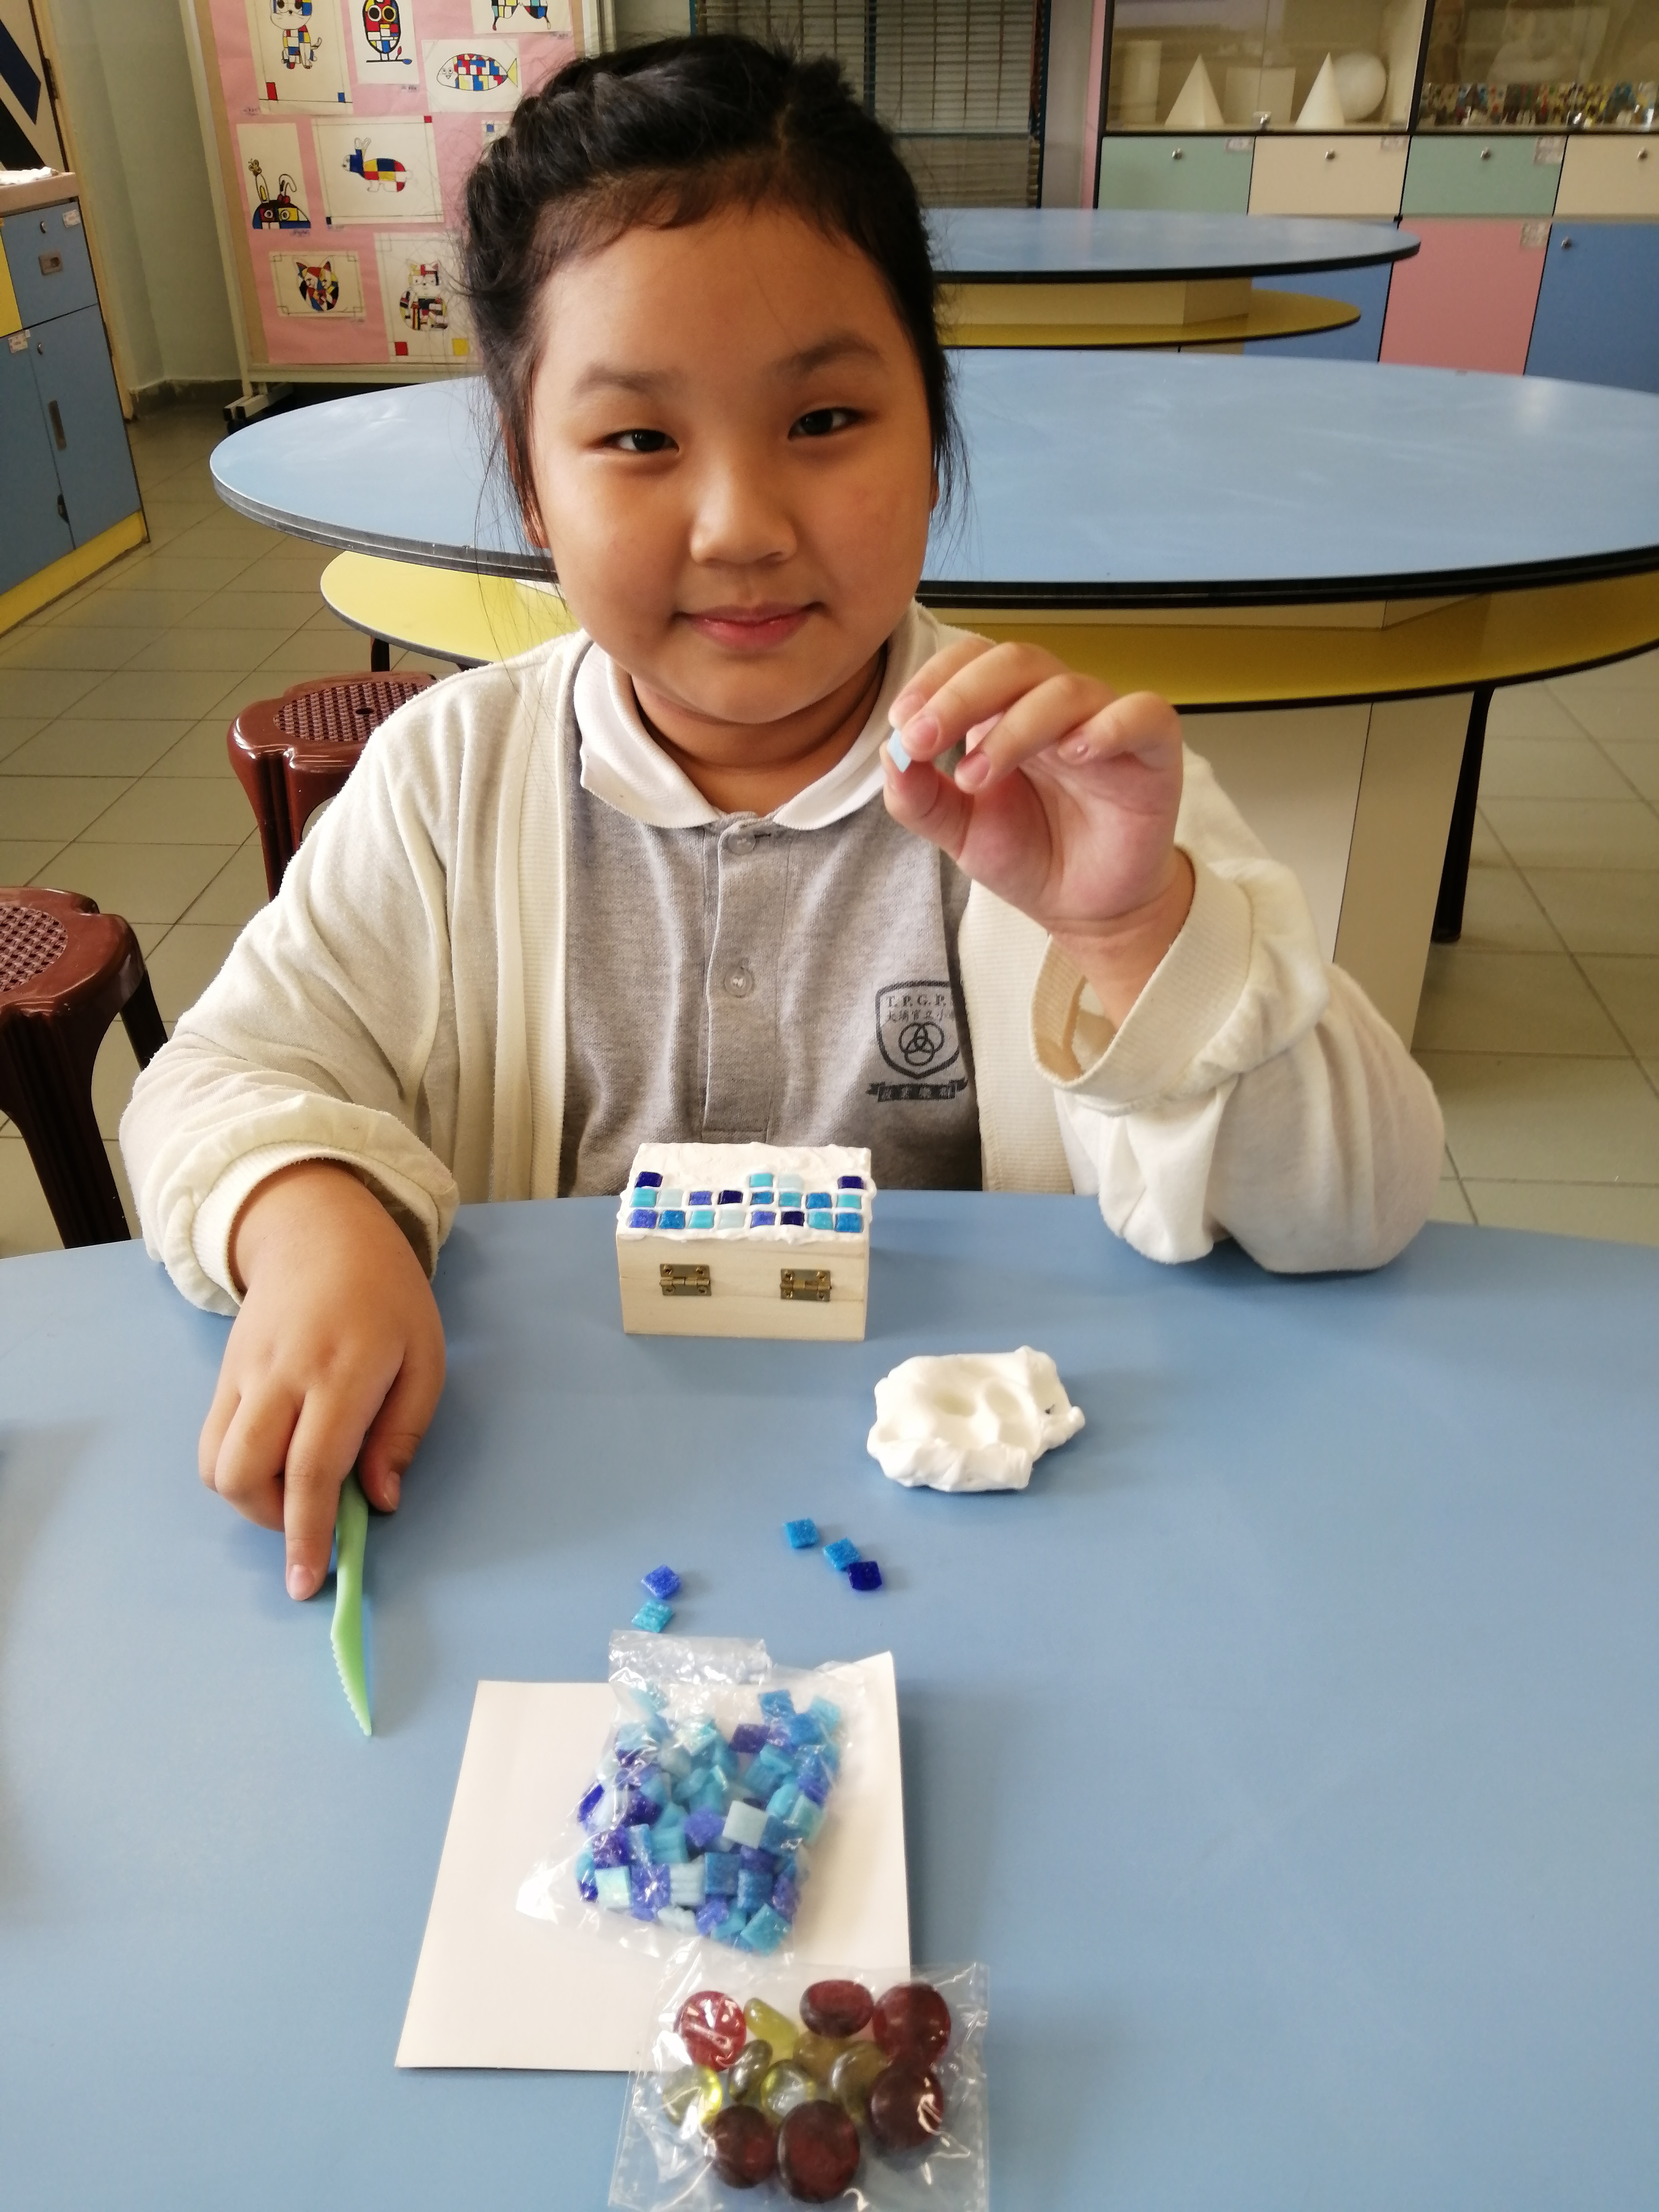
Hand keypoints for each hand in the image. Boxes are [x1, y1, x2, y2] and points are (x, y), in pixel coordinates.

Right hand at [199, 1161, 446, 1599]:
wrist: (319, 1233)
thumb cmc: (386, 1297)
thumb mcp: (425, 1357)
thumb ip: (404, 1432)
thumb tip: (381, 1501)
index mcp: (343, 1370)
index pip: (312, 1468)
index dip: (309, 1532)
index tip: (307, 1581)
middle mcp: (282, 1374)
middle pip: (245, 1474)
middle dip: (274, 1521)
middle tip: (316, 1518)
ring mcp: (243, 1374)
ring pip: (217, 1464)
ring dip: (251, 1499)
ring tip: (296, 1489)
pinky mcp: (222, 1375)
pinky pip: (210, 1441)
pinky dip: (236, 1469)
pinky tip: (274, 1460)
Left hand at [883, 637, 1193, 1025]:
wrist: (1084, 908)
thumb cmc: (1029, 855)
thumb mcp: (959, 832)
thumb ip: (919, 797)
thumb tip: (890, 755)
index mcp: (1007, 710)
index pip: (973, 660)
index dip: (935, 680)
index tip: (902, 724)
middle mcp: (1055, 705)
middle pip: (1015, 662)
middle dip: (961, 696)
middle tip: (923, 740)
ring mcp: (1106, 722)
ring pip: (1066, 690)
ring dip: (1014, 727)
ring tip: (976, 777)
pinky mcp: (1153, 749)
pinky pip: (1142, 714)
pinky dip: (1109, 726)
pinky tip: (1076, 752)